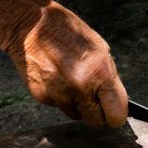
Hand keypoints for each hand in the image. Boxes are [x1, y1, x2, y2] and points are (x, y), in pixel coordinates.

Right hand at [9, 2, 127, 127]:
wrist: (31, 25)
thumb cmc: (67, 32)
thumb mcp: (98, 48)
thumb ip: (107, 77)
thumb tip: (114, 100)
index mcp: (100, 73)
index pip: (116, 114)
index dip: (115, 116)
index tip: (113, 114)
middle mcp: (81, 87)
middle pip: (96, 122)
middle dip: (96, 114)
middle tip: (92, 100)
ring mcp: (60, 94)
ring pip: (76, 115)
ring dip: (76, 104)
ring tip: (69, 80)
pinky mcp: (43, 97)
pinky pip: (58, 105)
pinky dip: (58, 96)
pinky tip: (54, 77)